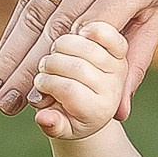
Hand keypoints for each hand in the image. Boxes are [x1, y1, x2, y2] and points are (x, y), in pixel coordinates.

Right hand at [0, 0, 157, 121]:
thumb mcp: (156, 16)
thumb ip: (136, 62)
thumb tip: (120, 113)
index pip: (89, 33)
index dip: (60, 70)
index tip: (39, 101)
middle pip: (55, 26)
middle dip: (26, 70)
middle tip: (5, 105)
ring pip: (35, 12)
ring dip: (10, 55)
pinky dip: (14, 30)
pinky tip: (1, 58)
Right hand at [34, 24, 129, 139]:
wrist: (96, 101)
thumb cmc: (72, 112)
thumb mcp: (63, 126)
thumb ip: (53, 124)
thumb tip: (42, 118)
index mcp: (101, 110)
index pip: (69, 90)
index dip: (46, 83)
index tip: (38, 83)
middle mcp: (113, 88)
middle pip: (76, 67)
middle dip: (50, 65)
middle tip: (43, 68)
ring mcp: (117, 65)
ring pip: (84, 45)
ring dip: (61, 44)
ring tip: (55, 53)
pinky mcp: (119, 46)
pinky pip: (105, 32)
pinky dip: (89, 30)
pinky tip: (76, 34)